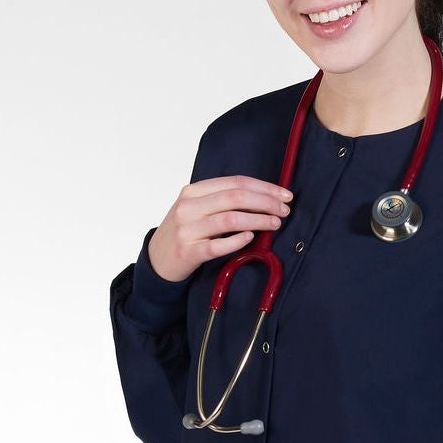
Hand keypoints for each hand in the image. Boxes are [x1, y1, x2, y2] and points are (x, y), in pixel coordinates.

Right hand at [147, 174, 293, 283]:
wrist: (157, 260)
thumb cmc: (185, 233)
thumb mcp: (197, 209)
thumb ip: (221, 201)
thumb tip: (264, 197)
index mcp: (193, 191)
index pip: (235, 183)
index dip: (264, 187)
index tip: (284, 195)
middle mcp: (189, 207)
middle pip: (235, 198)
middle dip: (266, 202)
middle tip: (284, 210)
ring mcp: (187, 229)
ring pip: (230, 219)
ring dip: (258, 220)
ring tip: (275, 223)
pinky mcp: (189, 251)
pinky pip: (218, 245)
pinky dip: (237, 240)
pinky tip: (251, 238)